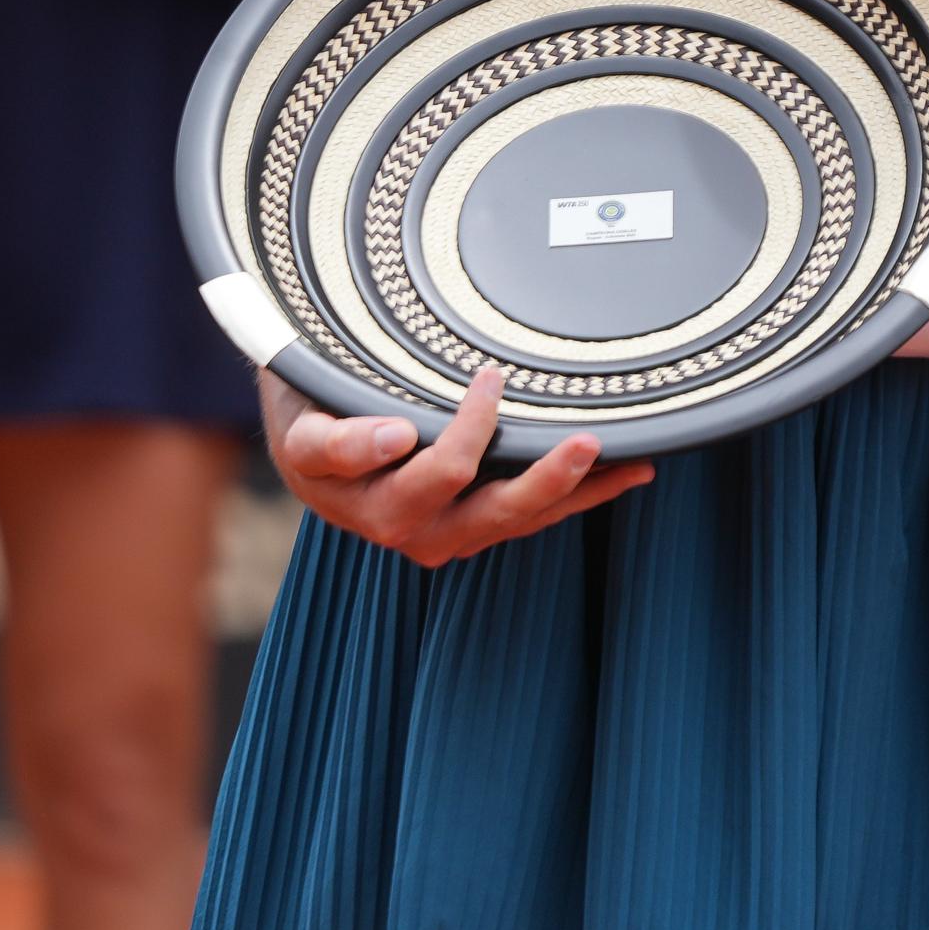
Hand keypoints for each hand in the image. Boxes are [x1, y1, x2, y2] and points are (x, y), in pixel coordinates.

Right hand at [261, 364, 651, 566]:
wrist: (314, 452)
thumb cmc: (311, 417)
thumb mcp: (301, 421)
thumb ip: (334, 440)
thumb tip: (393, 439)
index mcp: (366, 499)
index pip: (422, 471)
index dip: (450, 437)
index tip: (459, 398)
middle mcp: (408, 528)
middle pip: (487, 509)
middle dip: (542, 479)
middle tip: (583, 440)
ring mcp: (446, 531)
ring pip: (517, 518)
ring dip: (575, 491)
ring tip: (626, 460)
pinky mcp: (474, 524)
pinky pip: (531, 516)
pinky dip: (581, 496)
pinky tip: (627, 471)